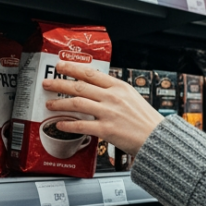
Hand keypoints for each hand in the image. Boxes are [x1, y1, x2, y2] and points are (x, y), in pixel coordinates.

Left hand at [42, 61, 165, 154]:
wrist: (157, 138)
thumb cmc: (147, 121)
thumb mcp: (132, 98)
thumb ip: (115, 93)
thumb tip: (97, 90)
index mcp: (119, 87)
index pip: (91, 73)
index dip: (73, 68)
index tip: (61, 66)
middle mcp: (112, 97)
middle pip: (80, 86)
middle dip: (60, 83)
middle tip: (47, 83)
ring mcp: (109, 113)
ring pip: (77, 103)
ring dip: (60, 103)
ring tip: (50, 104)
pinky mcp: (106, 130)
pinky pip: (81, 125)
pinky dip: (68, 125)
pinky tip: (60, 124)